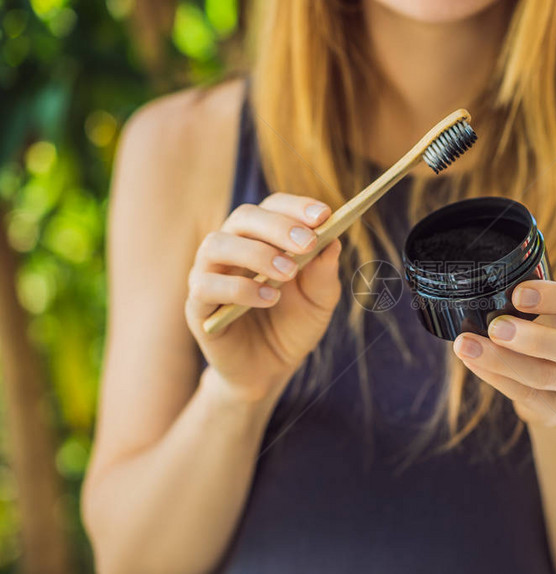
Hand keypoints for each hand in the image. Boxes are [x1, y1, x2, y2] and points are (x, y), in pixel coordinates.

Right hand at [185, 193, 342, 402]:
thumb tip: (333, 240)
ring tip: (288, 272)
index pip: (273, 207)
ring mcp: (209, 274)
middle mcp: (231, 248)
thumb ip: (324, 273)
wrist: (269, 370)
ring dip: (256, 253)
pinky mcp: (197, 306)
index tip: (324, 215)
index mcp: (262, 238)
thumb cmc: (293, 326)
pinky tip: (270, 299)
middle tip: (308, 243)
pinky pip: (207, 287)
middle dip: (278, 226)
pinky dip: (240, 289)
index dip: (296, 207)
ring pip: (217, 244)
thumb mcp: (319, 302)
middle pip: (244, 217)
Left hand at [452, 281, 555, 425]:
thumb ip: (521, 297)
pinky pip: (526, 395)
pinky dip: (495, 378)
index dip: (555, 296)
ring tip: (466, 346)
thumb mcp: (544, 310)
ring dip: (502, 361)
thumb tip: (473, 281)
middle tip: (495, 328)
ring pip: (546, 376)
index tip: (517, 293)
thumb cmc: (544, 331)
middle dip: (534, 339)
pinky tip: (472, 363)